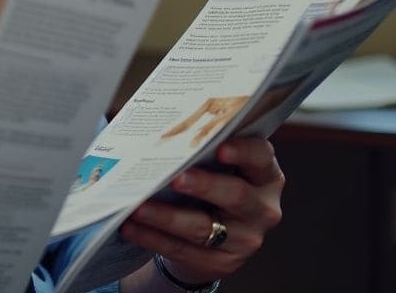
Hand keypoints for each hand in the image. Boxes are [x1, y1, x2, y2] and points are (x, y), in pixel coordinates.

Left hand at [120, 137, 283, 282]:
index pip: (261, 158)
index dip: (243, 151)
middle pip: (236, 195)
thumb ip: (200, 149)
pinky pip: (183, 249)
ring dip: (166, 216)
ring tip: (137, 206)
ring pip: (204, 227)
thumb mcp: (216, 166)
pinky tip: (131, 227)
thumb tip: (159, 132)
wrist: (212, 234)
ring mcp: (245, 239)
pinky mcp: (222, 262)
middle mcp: (262, 208)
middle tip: (174, 178)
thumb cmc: (210, 183)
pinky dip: (153, 237)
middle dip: (204, 185)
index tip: (219, 147)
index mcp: (265, 176)